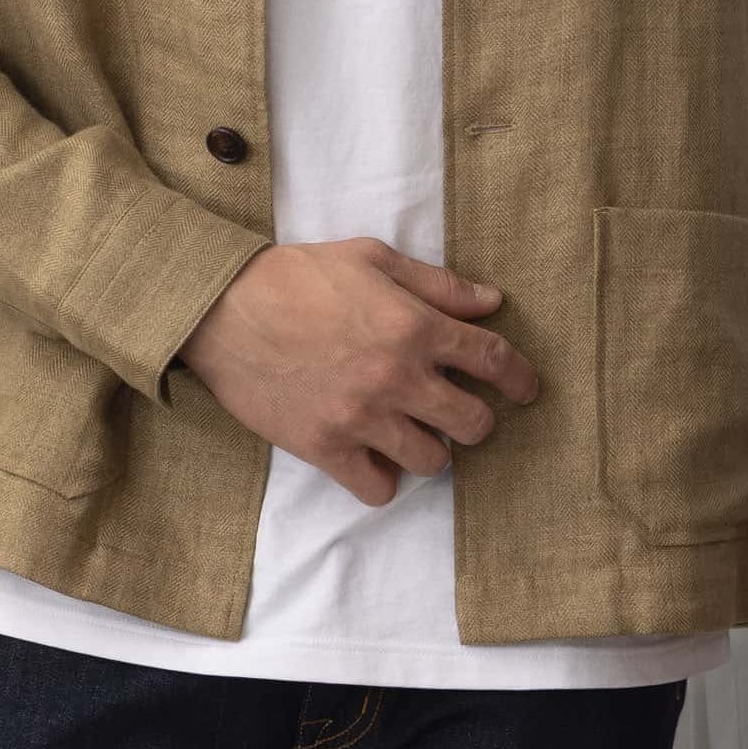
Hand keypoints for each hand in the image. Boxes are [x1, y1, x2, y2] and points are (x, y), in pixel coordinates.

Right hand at [176, 236, 538, 504]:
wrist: (222, 308)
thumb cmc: (298, 275)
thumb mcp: (372, 259)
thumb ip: (437, 284)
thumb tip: (492, 301)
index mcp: (414, 325)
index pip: (493, 360)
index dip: (520, 378)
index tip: (526, 389)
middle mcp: (397, 377)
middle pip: (474, 423)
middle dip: (476, 419)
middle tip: (459, 411)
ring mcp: (362, 418)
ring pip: (432, 462)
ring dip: (430, 449)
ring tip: (411, 431)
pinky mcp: (325, 448)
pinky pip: (379, 489)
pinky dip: (383, 477)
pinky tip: (373, 456)